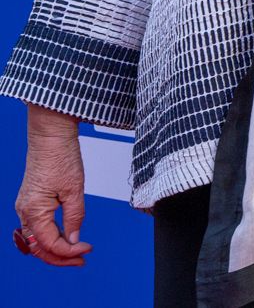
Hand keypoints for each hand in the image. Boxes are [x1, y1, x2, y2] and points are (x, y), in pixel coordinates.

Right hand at [15, 105, 91, 266]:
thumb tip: (75, 239)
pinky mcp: (31, 201)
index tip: (87, 250)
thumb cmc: (60, 156)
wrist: (50, 135)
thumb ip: (75, 217)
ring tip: (76, 251)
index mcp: (33, 211)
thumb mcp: (74, 189)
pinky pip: (37, 227)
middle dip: (60, 257)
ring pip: (36, 239)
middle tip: (82, 258)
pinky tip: (65, 237)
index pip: (49, 245)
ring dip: (55, 249)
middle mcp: (25, 212)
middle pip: (39, 247)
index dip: (69, 252)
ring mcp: (26, 206)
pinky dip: (50, 236)